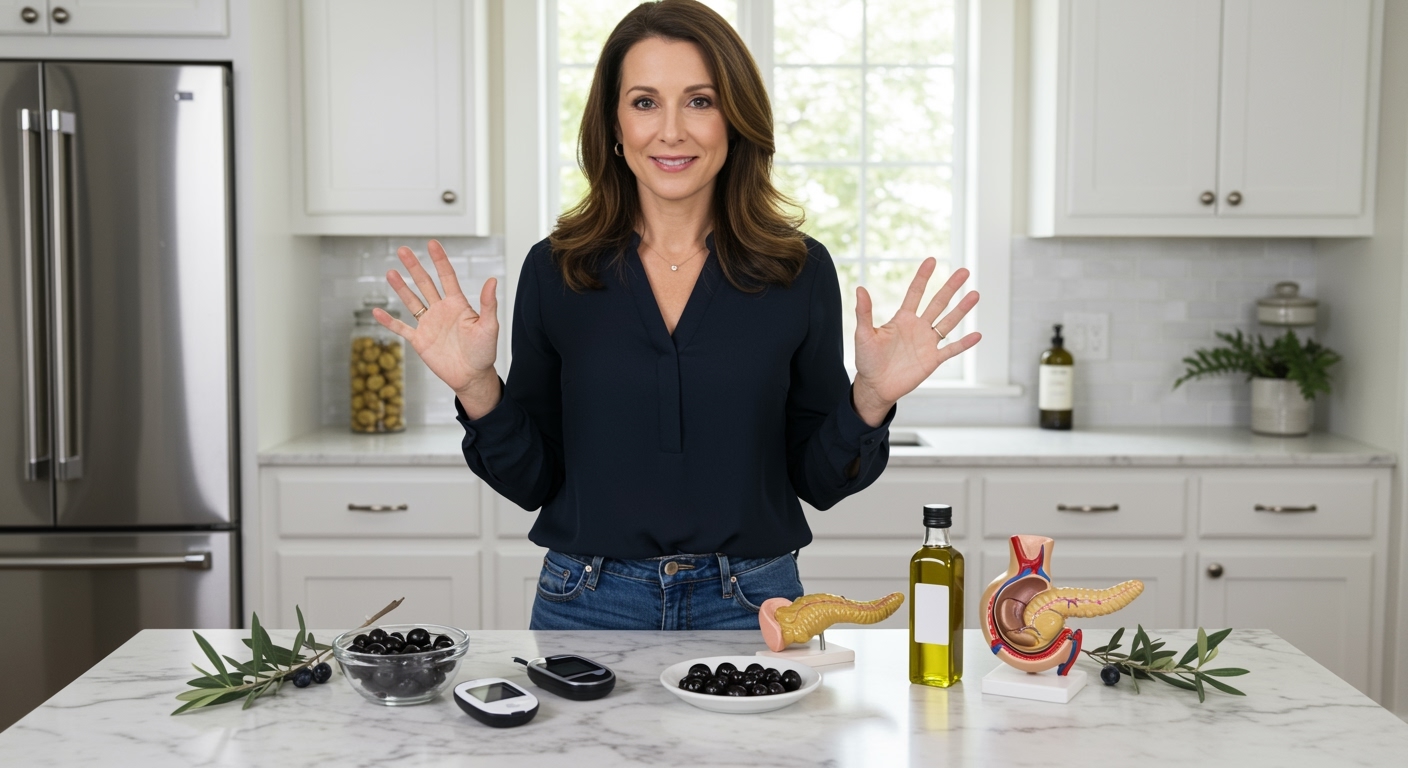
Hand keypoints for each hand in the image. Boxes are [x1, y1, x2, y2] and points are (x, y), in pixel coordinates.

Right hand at [375, 240, 501, 417]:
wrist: (472, 376)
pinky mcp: (420, 340)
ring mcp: (429, 324)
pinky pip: (401, 328)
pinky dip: (389, 321)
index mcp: (458, 304)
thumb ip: (488, 304)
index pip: (447, 277)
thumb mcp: (489, 326)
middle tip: (403, 250)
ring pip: (412, 301)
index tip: (432, 243)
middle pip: (425, 284)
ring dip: (401, 288)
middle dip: (414, 267)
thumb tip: (492, 280)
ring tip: (391, 272)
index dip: (440, 260)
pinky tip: (377, 311)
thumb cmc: (484, 352)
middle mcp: (441, 310)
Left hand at [851, 259, 981, 425]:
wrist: (875, 386)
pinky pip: (951, 350)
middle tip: (964, 271)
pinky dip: (964, 343)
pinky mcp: (932, 360)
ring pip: (948, 322)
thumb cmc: (867, 359)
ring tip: (975, 294)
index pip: (915, 293)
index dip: (923, 277)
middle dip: (950, 287)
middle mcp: (918, 327)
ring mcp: (927, 343)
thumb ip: (864, 312)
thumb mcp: (864, 335)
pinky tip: (977, 334)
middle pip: (938, 303)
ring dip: (961, 309)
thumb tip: (860, 289)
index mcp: (902, 318)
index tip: (932, 260)